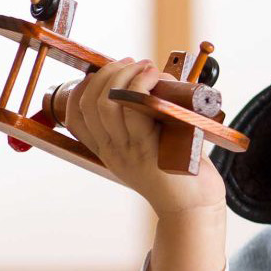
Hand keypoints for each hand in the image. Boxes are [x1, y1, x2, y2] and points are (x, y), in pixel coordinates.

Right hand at [53, 56, 224, 217]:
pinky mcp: (149, 151)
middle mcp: (113, 151)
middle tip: (133, 64)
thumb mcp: (152, 145)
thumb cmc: (180, 172)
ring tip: (147, 67)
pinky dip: (143, 86)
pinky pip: (135, 110)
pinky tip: (156, 79)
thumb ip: (142, 122)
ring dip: (126, 74)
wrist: (194, 207)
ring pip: (108, 102)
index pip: (75, 116)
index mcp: (108, 150)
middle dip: (108, 72)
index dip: (83, 87)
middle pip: (90, 102)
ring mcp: (128, 152)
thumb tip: (148, 81)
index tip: (107, 71)